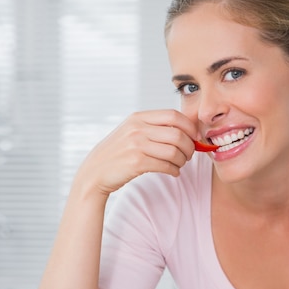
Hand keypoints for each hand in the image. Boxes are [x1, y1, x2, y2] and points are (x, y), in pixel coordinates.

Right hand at [75, 109, 196, 195]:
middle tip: (189, 155)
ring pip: (174, 152)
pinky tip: (173, 172)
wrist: (95, 172)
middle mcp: (137, 128)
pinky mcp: (136, 163)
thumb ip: (153, 127)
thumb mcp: (131, 131)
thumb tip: (184, 131)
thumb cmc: (117, 153)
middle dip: (189, 146)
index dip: (189, 127)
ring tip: (179, 165)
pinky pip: (166, 166)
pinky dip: (174, 170)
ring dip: (182, 161)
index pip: (174, 115)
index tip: (194, 137)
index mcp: (138, 117)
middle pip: (177, 134)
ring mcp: (136, 145)